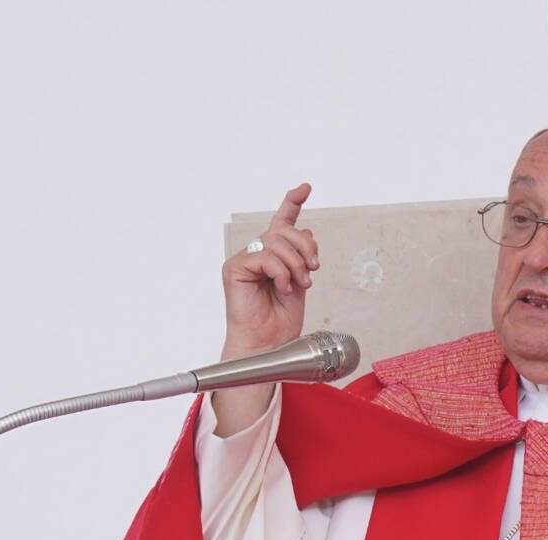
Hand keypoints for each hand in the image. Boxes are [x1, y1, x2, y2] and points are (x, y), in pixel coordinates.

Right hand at [220, 183, 319, 358]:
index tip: (305, 187)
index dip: (292, 202)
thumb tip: (308, 231)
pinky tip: (283, 287)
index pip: (282, 222)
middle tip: (313, 269)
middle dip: (306, 247)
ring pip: (277, 241)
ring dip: (296, 264)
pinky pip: (265, 256)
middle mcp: (257, 253)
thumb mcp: (300, 282)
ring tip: (299, 284)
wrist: (268, 344)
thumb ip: (301, 257)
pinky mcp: (235, 268)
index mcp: (273, 256)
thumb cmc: (280, 320)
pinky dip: (281, 272)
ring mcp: (244, 259)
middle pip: (284, 230)